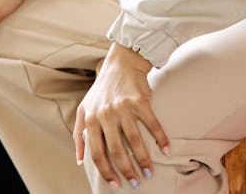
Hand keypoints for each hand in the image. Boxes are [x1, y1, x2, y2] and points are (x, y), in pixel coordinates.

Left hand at [74, 42, 169, 188]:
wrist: (122, 63)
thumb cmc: (102, 89)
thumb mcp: (84, 109)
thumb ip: (79, 134)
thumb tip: (79, 160)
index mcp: (91, 118)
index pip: (97, 153)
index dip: (106, 171)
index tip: (116, 184)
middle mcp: (106, 114)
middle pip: (117, 151)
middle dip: (127, 170)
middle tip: (137, 182)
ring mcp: (123, 107)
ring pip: (135, 141)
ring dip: (144, 160)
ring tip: (149, 171)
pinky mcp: (140, 101)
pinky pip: (152, 124)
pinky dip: (161, 138)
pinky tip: (166, 149)